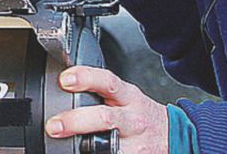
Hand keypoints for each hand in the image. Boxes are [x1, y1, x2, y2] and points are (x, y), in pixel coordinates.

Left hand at [46, 66, 168, 153]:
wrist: (173, 136)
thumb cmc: (141, 114)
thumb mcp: (126, 95)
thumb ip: (101, 90)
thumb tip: (65, 83)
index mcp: (128, 97)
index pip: (108, 82)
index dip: (86, 78)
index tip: (64, 80)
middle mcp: (132, 120)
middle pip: (105, 118)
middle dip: (76, 121)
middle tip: (54, 126)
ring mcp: (135, 145)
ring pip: (110, 147)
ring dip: (87, 148)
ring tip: (64, 148)